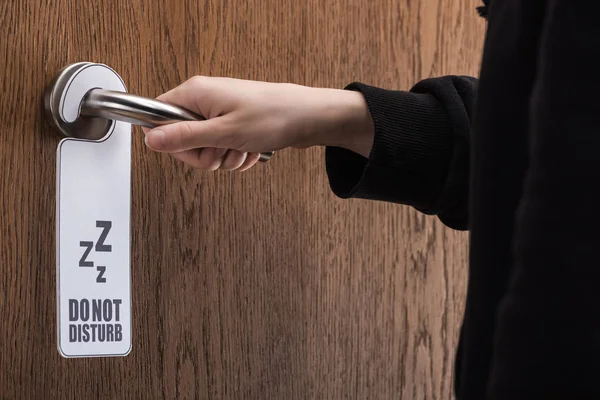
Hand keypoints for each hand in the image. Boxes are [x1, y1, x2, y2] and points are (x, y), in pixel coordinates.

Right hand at [142, 76, 373, 170]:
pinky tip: (249, 151)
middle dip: (203, 155)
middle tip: (222, 151)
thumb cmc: (271, 116)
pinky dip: (235, 155)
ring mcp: (219, 112)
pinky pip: (222, 148)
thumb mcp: (223, 132)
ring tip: (241, 148)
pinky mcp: (232, 123)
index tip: (193, 149)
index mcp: (195, 93)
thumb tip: (151, 139)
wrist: (307, 116)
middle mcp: (204, 100)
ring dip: (223, 157)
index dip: (171, 142)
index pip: (159, 118)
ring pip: (204, 148)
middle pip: (182, 139)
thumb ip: (185, 137)